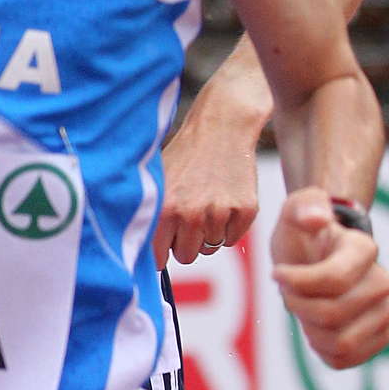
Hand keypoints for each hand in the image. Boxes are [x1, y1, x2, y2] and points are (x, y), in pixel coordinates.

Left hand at [156, 103, 262, 263]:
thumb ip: (150, 218)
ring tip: (206, 202)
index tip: (165, 244)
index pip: (158, 259)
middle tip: (189, 215)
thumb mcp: (158, 184)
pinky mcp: (246, 210)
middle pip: (187, 256)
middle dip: (186, 242)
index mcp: (164, 210)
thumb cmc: (184, 158)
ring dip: (208, 232)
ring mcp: (220, 213)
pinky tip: (224, 200)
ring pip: (210, 247)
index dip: (162, 251)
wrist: (221, 129)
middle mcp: (191, 215)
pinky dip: (229, 226)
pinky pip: (232, 238)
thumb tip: (142, 256)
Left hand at [270, 189, 388, 369]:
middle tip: (289, 293)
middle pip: (333, 314)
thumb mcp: (294, 212)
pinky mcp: (380, 338)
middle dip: (299, 307)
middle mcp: (383, 282)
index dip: (295, 282)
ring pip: (340, 342)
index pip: (332, 280)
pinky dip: (322, 348)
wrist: (317, 259)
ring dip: (310, 329)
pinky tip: (317, 328)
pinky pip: (345, 359)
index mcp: (365, 249)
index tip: (276, 273)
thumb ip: (303, 205)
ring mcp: (385, 313)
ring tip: (304, 309)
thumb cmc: (303, 237)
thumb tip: (318, 217)